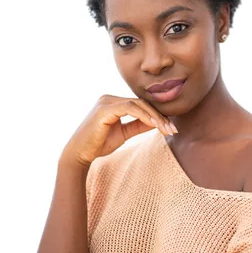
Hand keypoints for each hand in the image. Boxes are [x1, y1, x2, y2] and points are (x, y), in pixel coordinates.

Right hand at [58, 95, 176, 168]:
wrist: (79, 154)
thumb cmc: (99, 144)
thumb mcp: (124, 134)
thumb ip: (139, 126)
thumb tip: (158, 122)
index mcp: (114, 102)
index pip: (140, 105)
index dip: (157, 115)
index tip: (170, 128)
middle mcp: (109, 98)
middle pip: (141, 103)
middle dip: (159, 116)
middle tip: (172, 129)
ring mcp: (106, 101)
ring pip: (137, 104)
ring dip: (154, 116)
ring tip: (166, 129)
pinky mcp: (104, 108)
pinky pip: (129, 108)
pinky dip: (144, 116)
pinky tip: (154, 125)